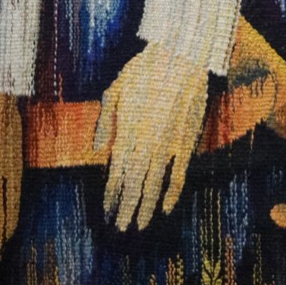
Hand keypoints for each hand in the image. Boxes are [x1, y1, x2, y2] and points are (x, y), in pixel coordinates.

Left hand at [97, 43, 210, 230]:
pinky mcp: (186, 142)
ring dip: (145, 207)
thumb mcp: (115, 89)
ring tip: (139, 225)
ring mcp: (167, 145)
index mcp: (126, 130)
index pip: (115, 172)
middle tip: (120, 227)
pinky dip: (172, 193)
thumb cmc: (145, 68)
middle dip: (125, 208)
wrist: (181, 57)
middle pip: (133, 185)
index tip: (106, 211)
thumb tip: (98, 149)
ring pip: (153, 185)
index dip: (111, 194)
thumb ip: (105, 120)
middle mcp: (145, 143)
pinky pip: (179, 175)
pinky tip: (166, 208)